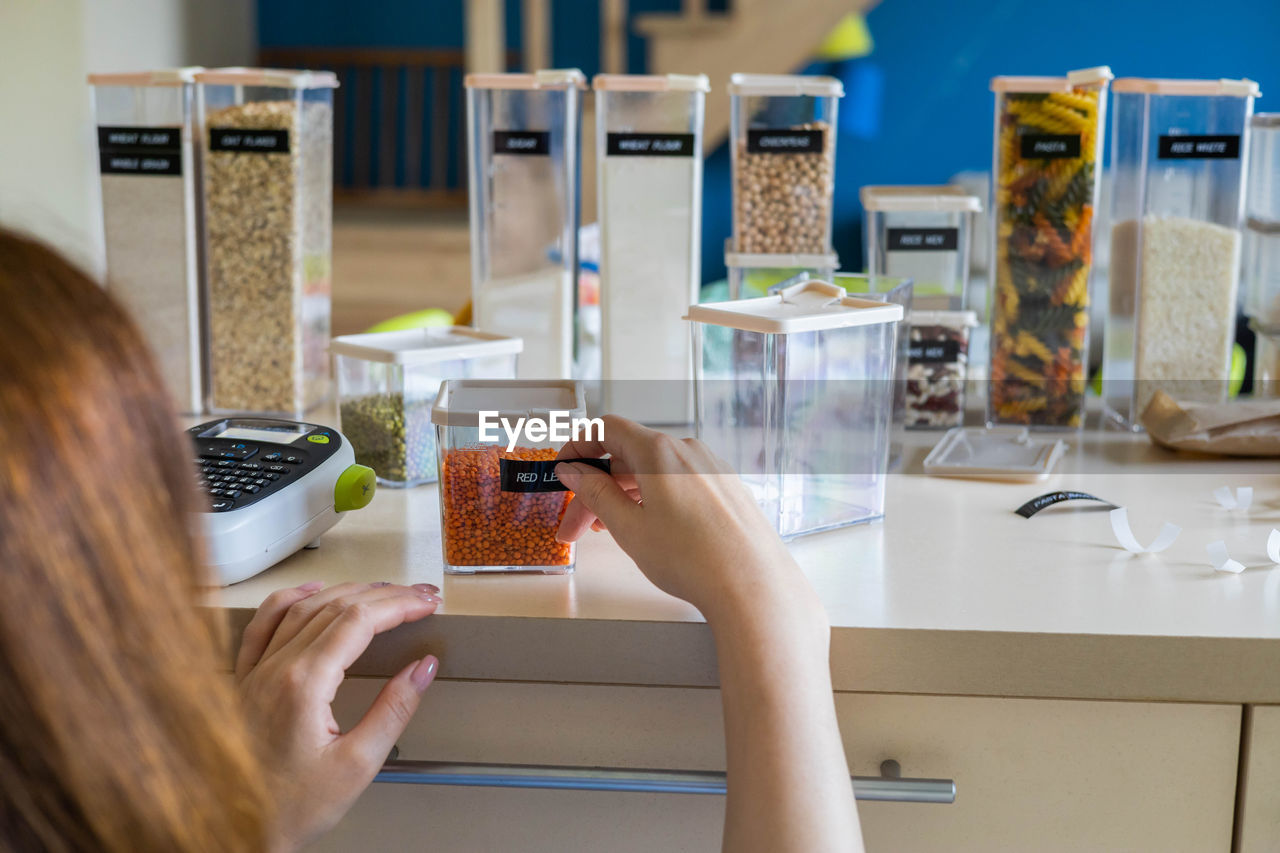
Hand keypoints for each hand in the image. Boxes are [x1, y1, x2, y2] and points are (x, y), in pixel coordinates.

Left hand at [235, 581, 441, 850]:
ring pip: (302, 608)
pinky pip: (263, 624)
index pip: (359, 621)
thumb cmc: (288, 809)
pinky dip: (290, 600)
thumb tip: (423, 668)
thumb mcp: (357, 765)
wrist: (235, 833)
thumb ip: (394, 709)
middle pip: (335, 606)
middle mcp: (274, 668)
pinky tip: (311, 592)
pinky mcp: (243, 682)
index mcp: (303, 684)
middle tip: (419, 596)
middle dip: (384, 595)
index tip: (427, 604)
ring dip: (347, 592)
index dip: (399, 605)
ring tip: (383, 591)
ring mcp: (254, 672)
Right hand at [553, 416, 821, 627]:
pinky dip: (655, 499)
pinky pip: (680, 483)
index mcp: (659, 452)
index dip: (578, 446)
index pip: (606, 429)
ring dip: (625, 496)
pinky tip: (648, 528)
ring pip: (655, 472)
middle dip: (597, 488)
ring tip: (609, 530)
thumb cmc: (695, 560)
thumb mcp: (629, 528)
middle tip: (577, 525)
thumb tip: (575, 472)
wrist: (751, 585)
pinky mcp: (726, 489)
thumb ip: (596, 493)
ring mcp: (711, 469)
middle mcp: (688, 451)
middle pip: (628, 456)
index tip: (564, 470)